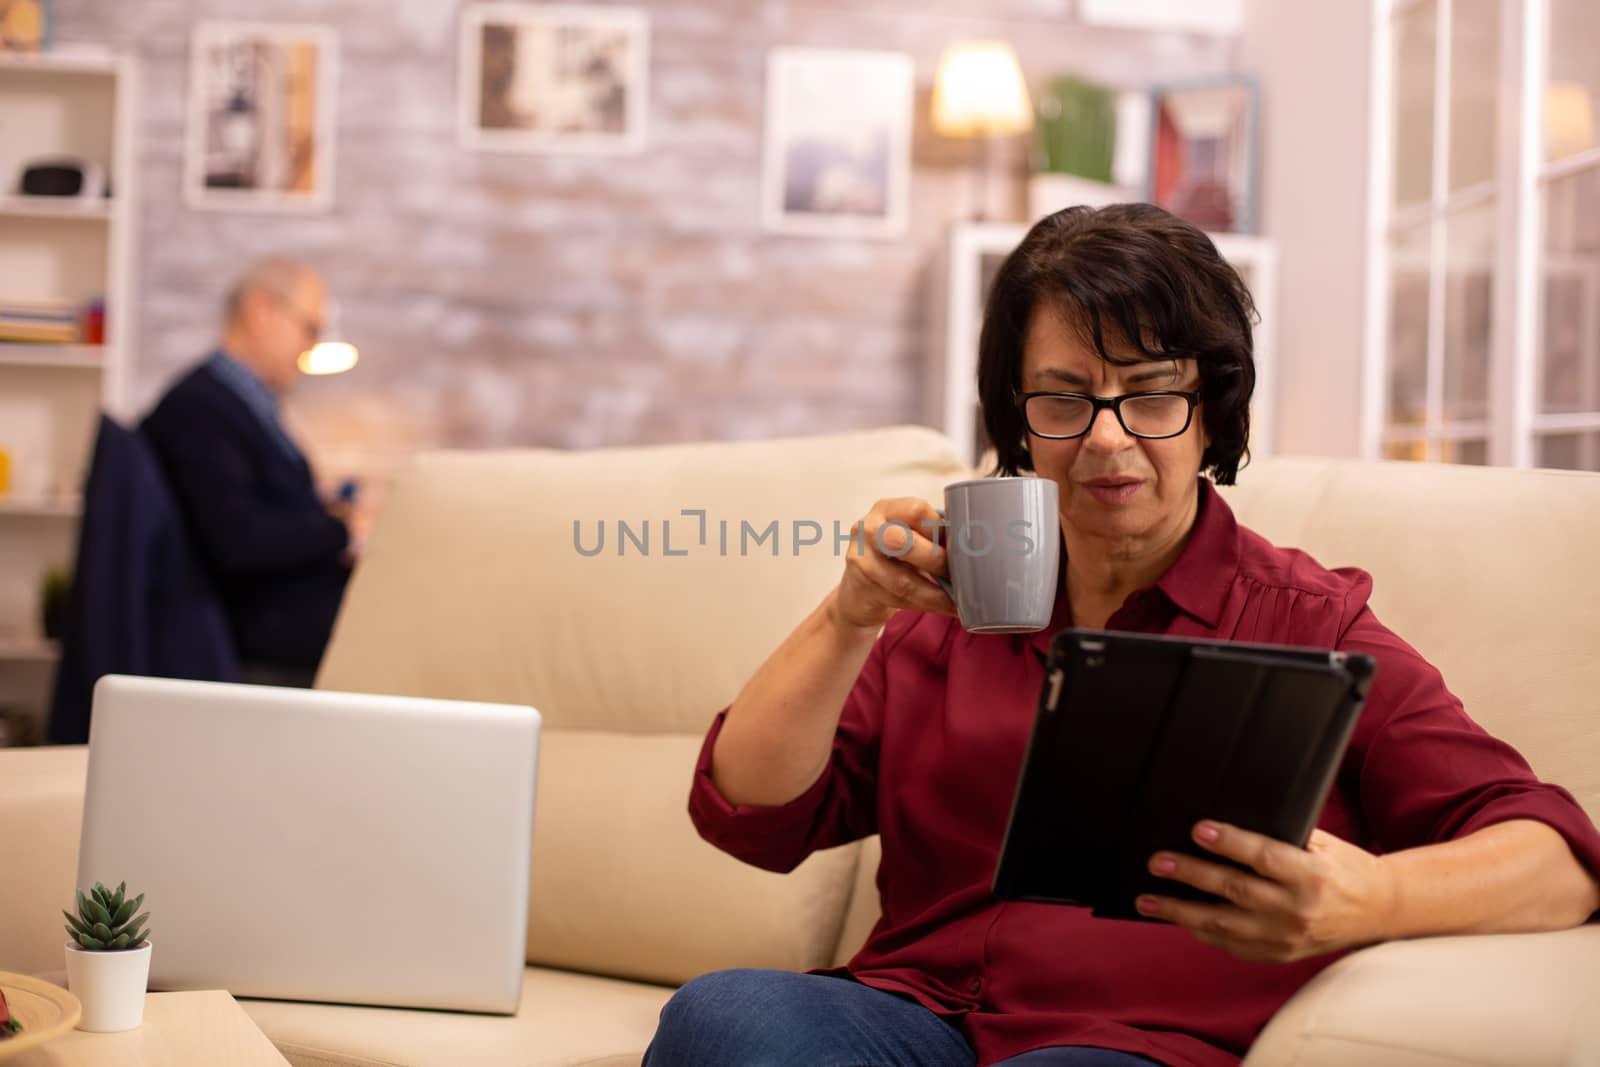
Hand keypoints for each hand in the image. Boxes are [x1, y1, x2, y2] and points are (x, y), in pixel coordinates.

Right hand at [831, 497, 955, 630]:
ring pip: (903, 580)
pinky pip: (901, 599)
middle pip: (903, 542)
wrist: (858, 592)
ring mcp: (861, 560)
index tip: (957, 544)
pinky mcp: (862, 588)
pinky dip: (929, 604)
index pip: (916, 509)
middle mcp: (868, 530)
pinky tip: (947, 606)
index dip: (940, 529)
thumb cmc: (892, 558)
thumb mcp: (907, 535)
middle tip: (955, 572)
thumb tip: (972, 545)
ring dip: (936, 593)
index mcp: (885, 509)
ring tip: (959, 598)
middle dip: (936, 560)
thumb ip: (931, 533)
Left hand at [1136, 821, 1398, 962]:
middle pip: (1235, 891)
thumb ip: (1282, 835)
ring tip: (1148, 900)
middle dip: (1191, 875)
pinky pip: (1233, 947)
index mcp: (1311, 875)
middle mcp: (1298, 909)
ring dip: (1181, 912)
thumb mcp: (1322, 843)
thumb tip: (1227, 823)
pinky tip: (1179, 920)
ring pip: (1225, 925)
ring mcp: (1287, 937)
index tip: (1198, 830)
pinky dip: (1203, 933)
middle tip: (1157, 862)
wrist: (1379, 910)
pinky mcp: (1280, 955)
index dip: (1229, 843)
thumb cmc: (1343, 867)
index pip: (1263, 857)